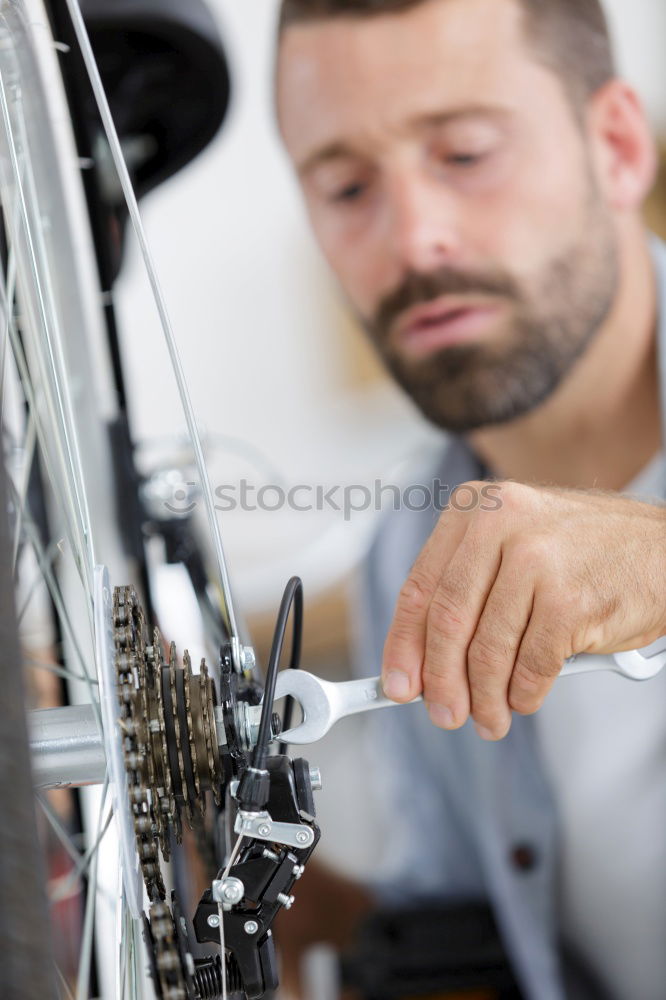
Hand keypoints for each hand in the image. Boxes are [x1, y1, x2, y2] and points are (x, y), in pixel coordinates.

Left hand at [381, 482, 665, 739]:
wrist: (663, 549)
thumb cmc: (583, 553)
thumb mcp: (515, 543)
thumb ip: (469, 589)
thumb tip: (421, 660)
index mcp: (476, 509)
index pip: (421, 586)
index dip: (403, 643)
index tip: (397, 683)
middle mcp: (501, 525)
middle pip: (447, 621)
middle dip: (440, 680)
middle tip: (442, 714)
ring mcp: (537, 560)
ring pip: (488, 650)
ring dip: (484, 698)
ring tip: (488, 719)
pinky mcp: (570, 599)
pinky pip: (530, 666)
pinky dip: (523, 693)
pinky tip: (524, 699)